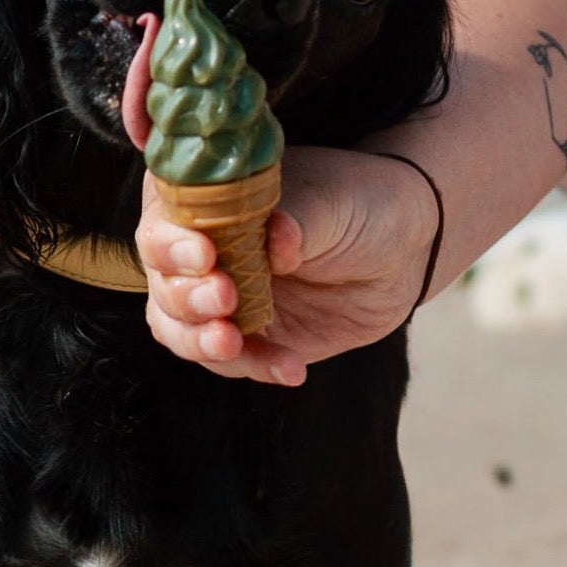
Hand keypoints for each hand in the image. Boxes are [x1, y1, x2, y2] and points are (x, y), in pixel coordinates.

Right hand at [136, 145, 440, 383]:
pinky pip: (231, 361)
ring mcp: (220, 295)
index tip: (205, 254)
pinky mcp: (246, 337)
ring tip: (232, 344)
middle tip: (225, 296)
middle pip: (162, 280)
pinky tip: (292, 368)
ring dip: (200, 340)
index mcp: (206, 198)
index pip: (163, 219)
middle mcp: (201, 248)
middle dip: (186, 296)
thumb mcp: (332, 202)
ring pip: (178, 327)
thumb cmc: (360, 203)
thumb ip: (298, 221)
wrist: (404, 248)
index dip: (171, 242)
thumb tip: (277, 240)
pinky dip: (255, 367)